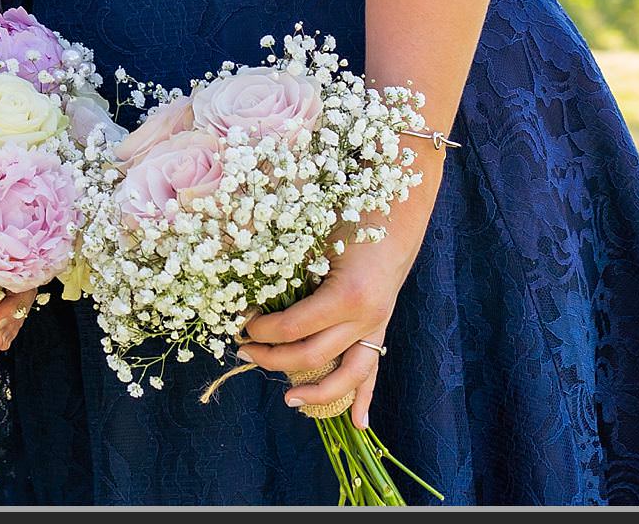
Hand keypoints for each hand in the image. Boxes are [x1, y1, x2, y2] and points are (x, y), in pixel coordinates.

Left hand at [236, 227, 412, 428]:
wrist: (397, 214)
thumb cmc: (350, 215)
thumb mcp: (312, 233)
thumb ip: (281, 257)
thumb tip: (240, 273)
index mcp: (345, 295)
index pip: (292, 327)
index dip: (260, 329)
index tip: (240, 322)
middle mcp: (364, 318)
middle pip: (312, 356)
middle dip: (272, 358)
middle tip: (244, 352)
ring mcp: (375, 327)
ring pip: (346, 375)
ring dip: (316, 391)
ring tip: (288, 401)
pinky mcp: (380, 330)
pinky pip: (373, 370)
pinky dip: (365, 398)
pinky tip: (359, 423)